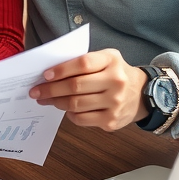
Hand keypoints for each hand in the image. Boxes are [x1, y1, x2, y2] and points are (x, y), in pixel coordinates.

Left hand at [29, 50, 147, 131]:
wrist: (142, 94)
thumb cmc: (116, 73)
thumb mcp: (106, 58)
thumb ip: (83, 62)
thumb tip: (52, 72)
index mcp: (111, 61)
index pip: (82, 64)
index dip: (61, 69)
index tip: (45, 75)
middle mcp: (115, 81)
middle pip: (75, 86)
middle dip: (51, 89)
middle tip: (36, 90)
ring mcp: (115, 103)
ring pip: (76, 104)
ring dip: (56, 102)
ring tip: (45, 99)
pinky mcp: (111, 121)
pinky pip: (82, 119)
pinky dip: (69, 114)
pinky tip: (66, 109)